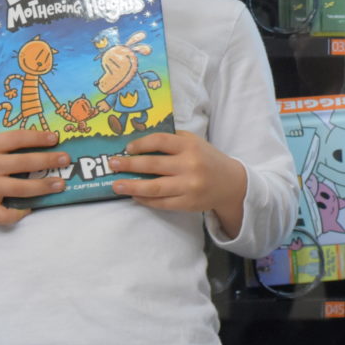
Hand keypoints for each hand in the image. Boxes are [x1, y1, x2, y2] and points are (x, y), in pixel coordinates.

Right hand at [0, 128, 69, 229]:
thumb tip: (26, 141)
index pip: (18, 137)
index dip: (39, 137)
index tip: (55, 137)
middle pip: (25, 162)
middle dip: (50, 160)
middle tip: (66, 160)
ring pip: (22, 188)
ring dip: (44, 186)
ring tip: (59, 184)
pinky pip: (4, 215)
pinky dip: (18, 214)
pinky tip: (27, 209)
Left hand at [109, 129, 247, 216]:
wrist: (231, 183)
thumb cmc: (207, 159)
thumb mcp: (195, 143)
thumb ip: (173, 141)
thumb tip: (140, 143)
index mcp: (190, 146)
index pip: (160, 141)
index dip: (141, 144)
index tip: (127, 148)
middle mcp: (190, 165)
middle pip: (153, 165)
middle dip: (129, 165)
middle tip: (112, 164)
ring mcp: (189, 186)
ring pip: (154, 188)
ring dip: (131, 186)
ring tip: (116, 185)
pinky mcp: (188, 203)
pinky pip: (161, 202)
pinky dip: (145, 199)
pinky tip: (135, 195)